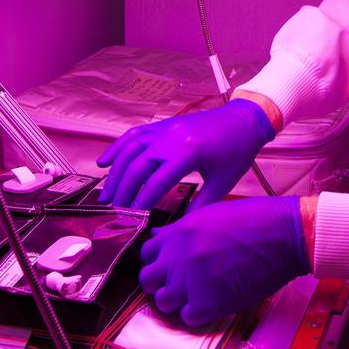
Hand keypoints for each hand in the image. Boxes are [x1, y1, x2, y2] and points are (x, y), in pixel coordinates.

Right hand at [96, 99, 274, 209]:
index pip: (156, 182)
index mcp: (188, 153)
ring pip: (130, 149)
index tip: (130, 219)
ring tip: (106, 194)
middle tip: (112, 211)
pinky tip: (104, 162)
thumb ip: (200, 206)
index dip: (141, 202)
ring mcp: (165, 128)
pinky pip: (134, 134)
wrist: (244, 119)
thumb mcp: (223, 183)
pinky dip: (117, 147)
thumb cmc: (237, 152)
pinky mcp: (163, 124)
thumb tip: (180, 228)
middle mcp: (171, 138)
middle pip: (137, 166)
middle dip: (123, 190)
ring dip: (115, 172)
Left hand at [139, 196, 308, 325]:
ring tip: (196, 295)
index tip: (167, 265)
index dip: (156, 260)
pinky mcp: (208, 304)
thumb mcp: (211, 213)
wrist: (284, 235)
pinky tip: (212, 303)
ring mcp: (190, 282)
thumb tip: (161, 238)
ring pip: (164, 302)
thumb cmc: (255, 219)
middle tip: (178, 283)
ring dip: (177, 300)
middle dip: (160, 282)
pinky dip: (197, 314)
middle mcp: (177, 258)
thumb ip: (182, 229)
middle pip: (148, 279)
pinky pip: (188, 318)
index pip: (146, 253)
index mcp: (178, 234)